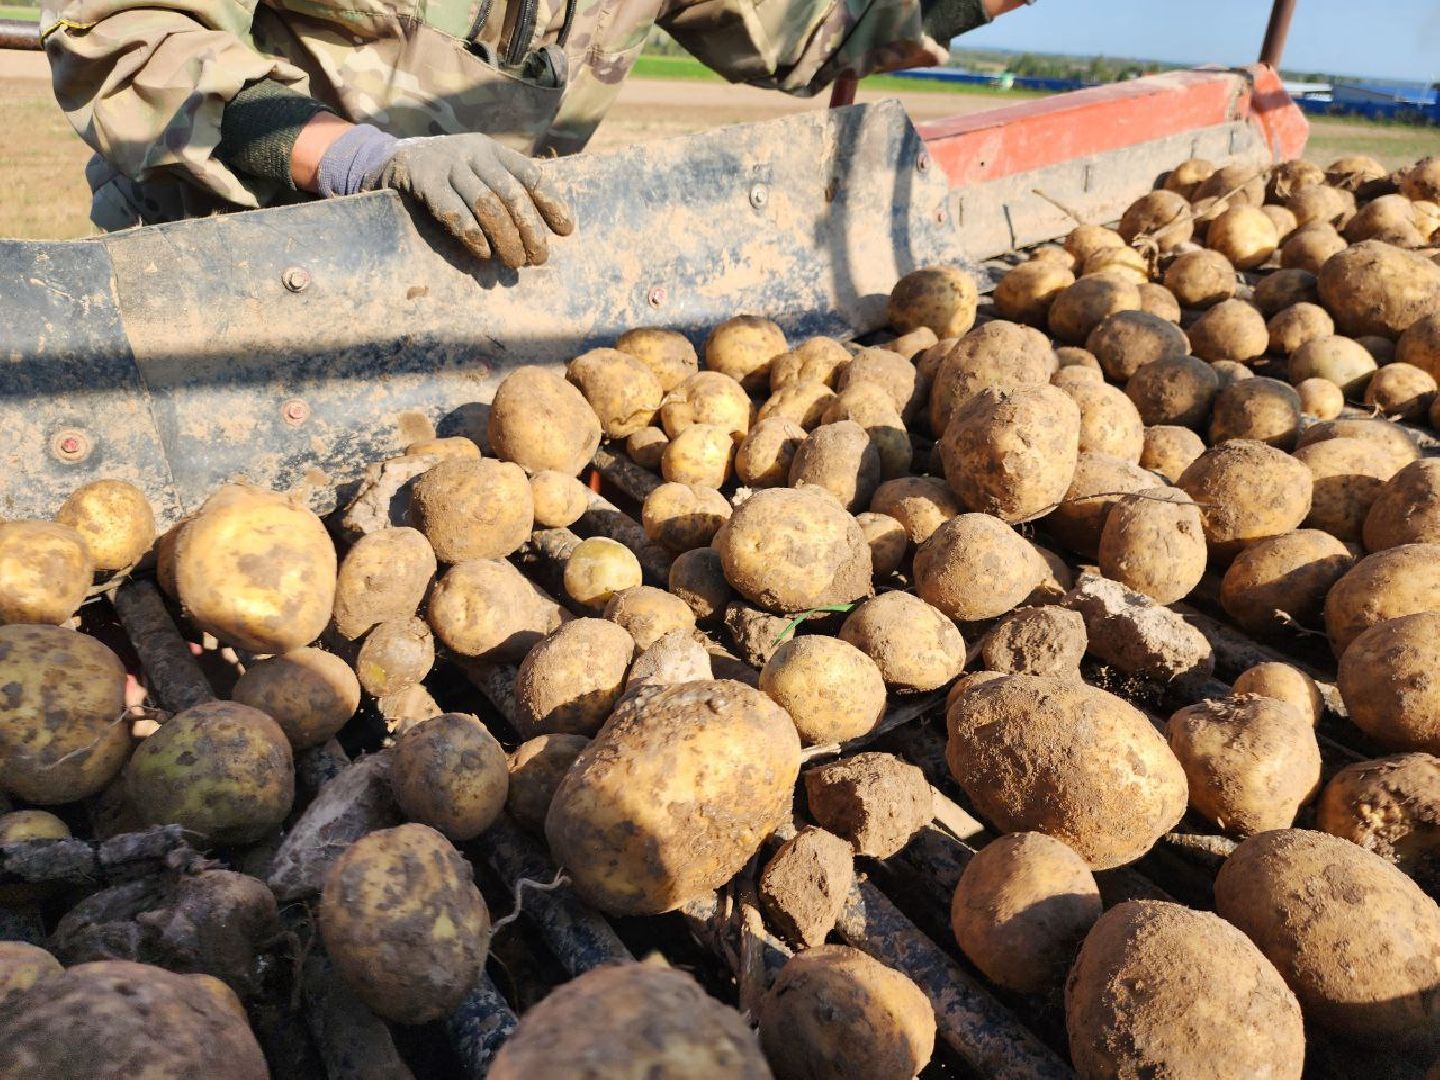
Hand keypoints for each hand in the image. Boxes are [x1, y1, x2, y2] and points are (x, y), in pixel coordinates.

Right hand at [364, 132, 573, 267]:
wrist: (388, 161)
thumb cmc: (444, 178)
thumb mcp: (476, 172)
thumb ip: (503, 191)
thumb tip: (542, 233)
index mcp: (492, 150)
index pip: (531, 175)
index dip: (551, 203)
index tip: (566, 231)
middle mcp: (473, 152)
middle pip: (512, 194)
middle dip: (530, 230)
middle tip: (539, 259)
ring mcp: (447, 164)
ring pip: (487, 203)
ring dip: (505, 238)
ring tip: (514, 262)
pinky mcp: (423, 180)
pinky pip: (453, 211)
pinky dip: (472, 235)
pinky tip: (483, 253)